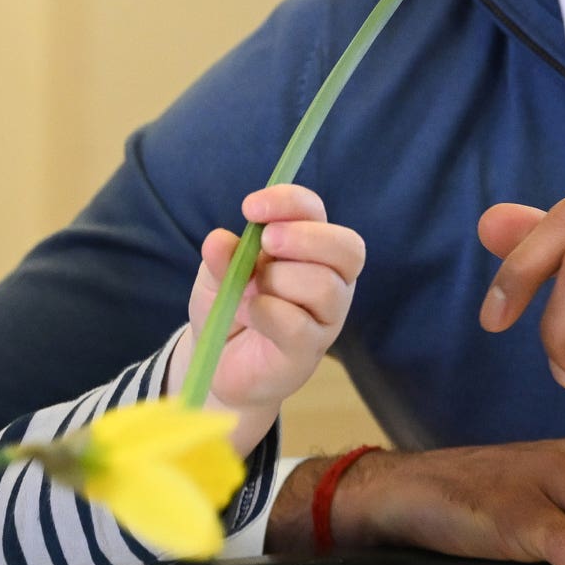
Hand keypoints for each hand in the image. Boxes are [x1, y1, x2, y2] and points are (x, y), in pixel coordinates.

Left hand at [187, 184, 364, 453]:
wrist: (217, 362)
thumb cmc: (228, 306)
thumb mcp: (217, 274)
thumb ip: (222, 257)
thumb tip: (219, 240)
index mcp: (310, 247)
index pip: (315, 211)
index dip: (288, 202)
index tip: (249, 208)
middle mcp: (330, 278)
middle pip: (347, 247)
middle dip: (303, 238)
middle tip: (266, 243)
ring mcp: (326, 316)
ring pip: (325, 286)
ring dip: (280, 281)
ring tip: (248, 293)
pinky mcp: (311, 350)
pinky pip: (300, 326)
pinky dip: (268, 314)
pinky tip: (250, 314)